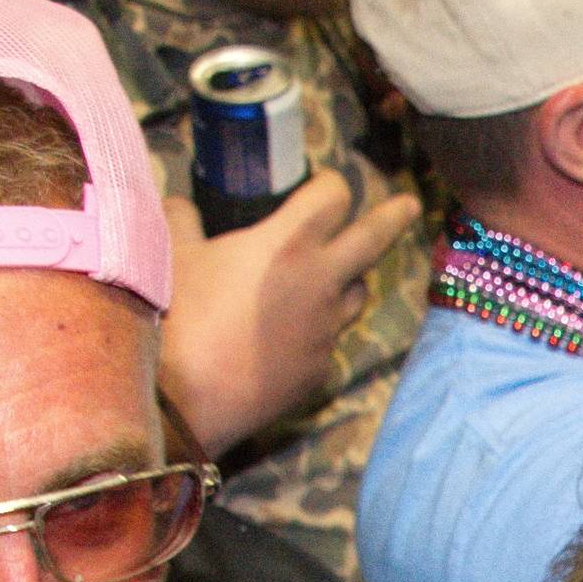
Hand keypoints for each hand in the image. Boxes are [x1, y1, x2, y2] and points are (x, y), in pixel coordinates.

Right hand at [158, 169, 420, 454]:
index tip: (325, 183)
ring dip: (348, 280)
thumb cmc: (177, 313)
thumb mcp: (171, 254)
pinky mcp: (319, 370)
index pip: (334, 196)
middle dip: (394, 216)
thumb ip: (181, 219)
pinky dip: (314, 332)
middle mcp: (322, 282)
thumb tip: (179, 203)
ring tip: (334, 277)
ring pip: (355, 294)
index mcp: (290, 242)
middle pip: (373, 238)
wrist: (183, 397)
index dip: (330, 184)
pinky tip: (285, 338)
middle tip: (411, 204)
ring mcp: (326, 330)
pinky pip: (326, 341)